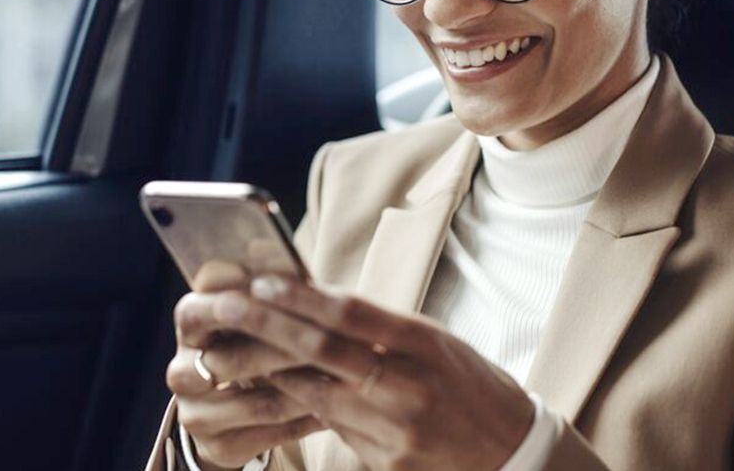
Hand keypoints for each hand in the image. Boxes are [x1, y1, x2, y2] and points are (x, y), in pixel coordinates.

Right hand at [167, 263, 325, 468]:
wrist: (232, 411)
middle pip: (236, 358)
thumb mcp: (257, 315)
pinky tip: (336, 409)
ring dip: (309, 390)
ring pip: (260, 400)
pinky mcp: (214, 446)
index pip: (204, 308)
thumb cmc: (256, 343)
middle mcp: (181, 369)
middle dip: (290, 350)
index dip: (245, 305)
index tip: (285, 298)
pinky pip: (271, 432)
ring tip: (348, 380)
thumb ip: (264, 289)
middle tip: (336, 346)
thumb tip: (266, 246)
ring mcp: (194, 412)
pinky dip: (307, 419)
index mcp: (189, 323)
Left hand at [214, 274, 534, 470]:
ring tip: (230, 350)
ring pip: (314, 394)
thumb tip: (312, 298)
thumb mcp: (435, 342)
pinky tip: (276, 391)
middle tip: (223, 308)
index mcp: (425, 344)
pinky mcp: (386, 463)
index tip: (261, 281)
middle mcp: (409, 386)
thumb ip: (380, 327)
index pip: (351, 313)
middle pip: (322, 351)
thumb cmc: (469, 384)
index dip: (300, 296)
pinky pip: (332, 429)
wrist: (510, 451)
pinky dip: (302, 406)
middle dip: (265, 327)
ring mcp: (395, 430)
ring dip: (270, 371)